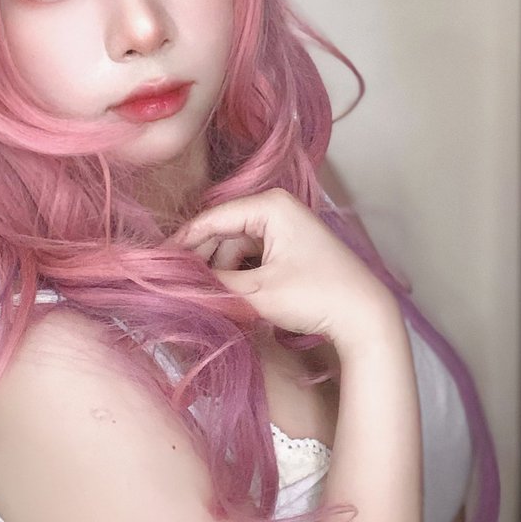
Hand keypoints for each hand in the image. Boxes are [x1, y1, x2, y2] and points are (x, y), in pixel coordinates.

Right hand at [169, 187, 397, 352]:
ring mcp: (286, 227)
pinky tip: (227, 295)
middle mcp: (277, 208)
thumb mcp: (256, 292)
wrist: (365, 316)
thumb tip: (177, 282)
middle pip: (224, 232)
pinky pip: (253, 257)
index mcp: (270, 205)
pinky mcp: (291, 248)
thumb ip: (212, 283)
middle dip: (202, 260)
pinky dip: (238, 275)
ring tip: (204, 297)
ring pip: (236, 247)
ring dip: (220, 271)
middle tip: (176, 285)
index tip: (156, 264)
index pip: (212, 218)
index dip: (182, 242)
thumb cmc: (316, 296)